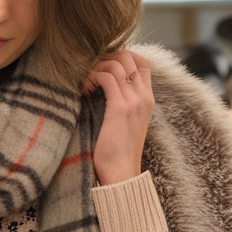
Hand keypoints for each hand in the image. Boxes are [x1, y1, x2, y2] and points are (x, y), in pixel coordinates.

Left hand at [84, 49, 153, 185]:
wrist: (121, 175)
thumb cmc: (116, 153)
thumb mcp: (124, 123)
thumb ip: (120, 103)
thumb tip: (100, 87)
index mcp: (147, 100)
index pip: (142, 62)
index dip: (122, 56)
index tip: (102, 67)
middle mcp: (144, 97)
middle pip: (129, 57)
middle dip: (105, 57)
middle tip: (89, 72)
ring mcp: (134, 102)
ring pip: (117, 63)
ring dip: (96, 67)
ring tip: (84, 82)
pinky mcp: (121, 108)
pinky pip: (107, 77)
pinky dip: (92, 77)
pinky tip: (83, 89)